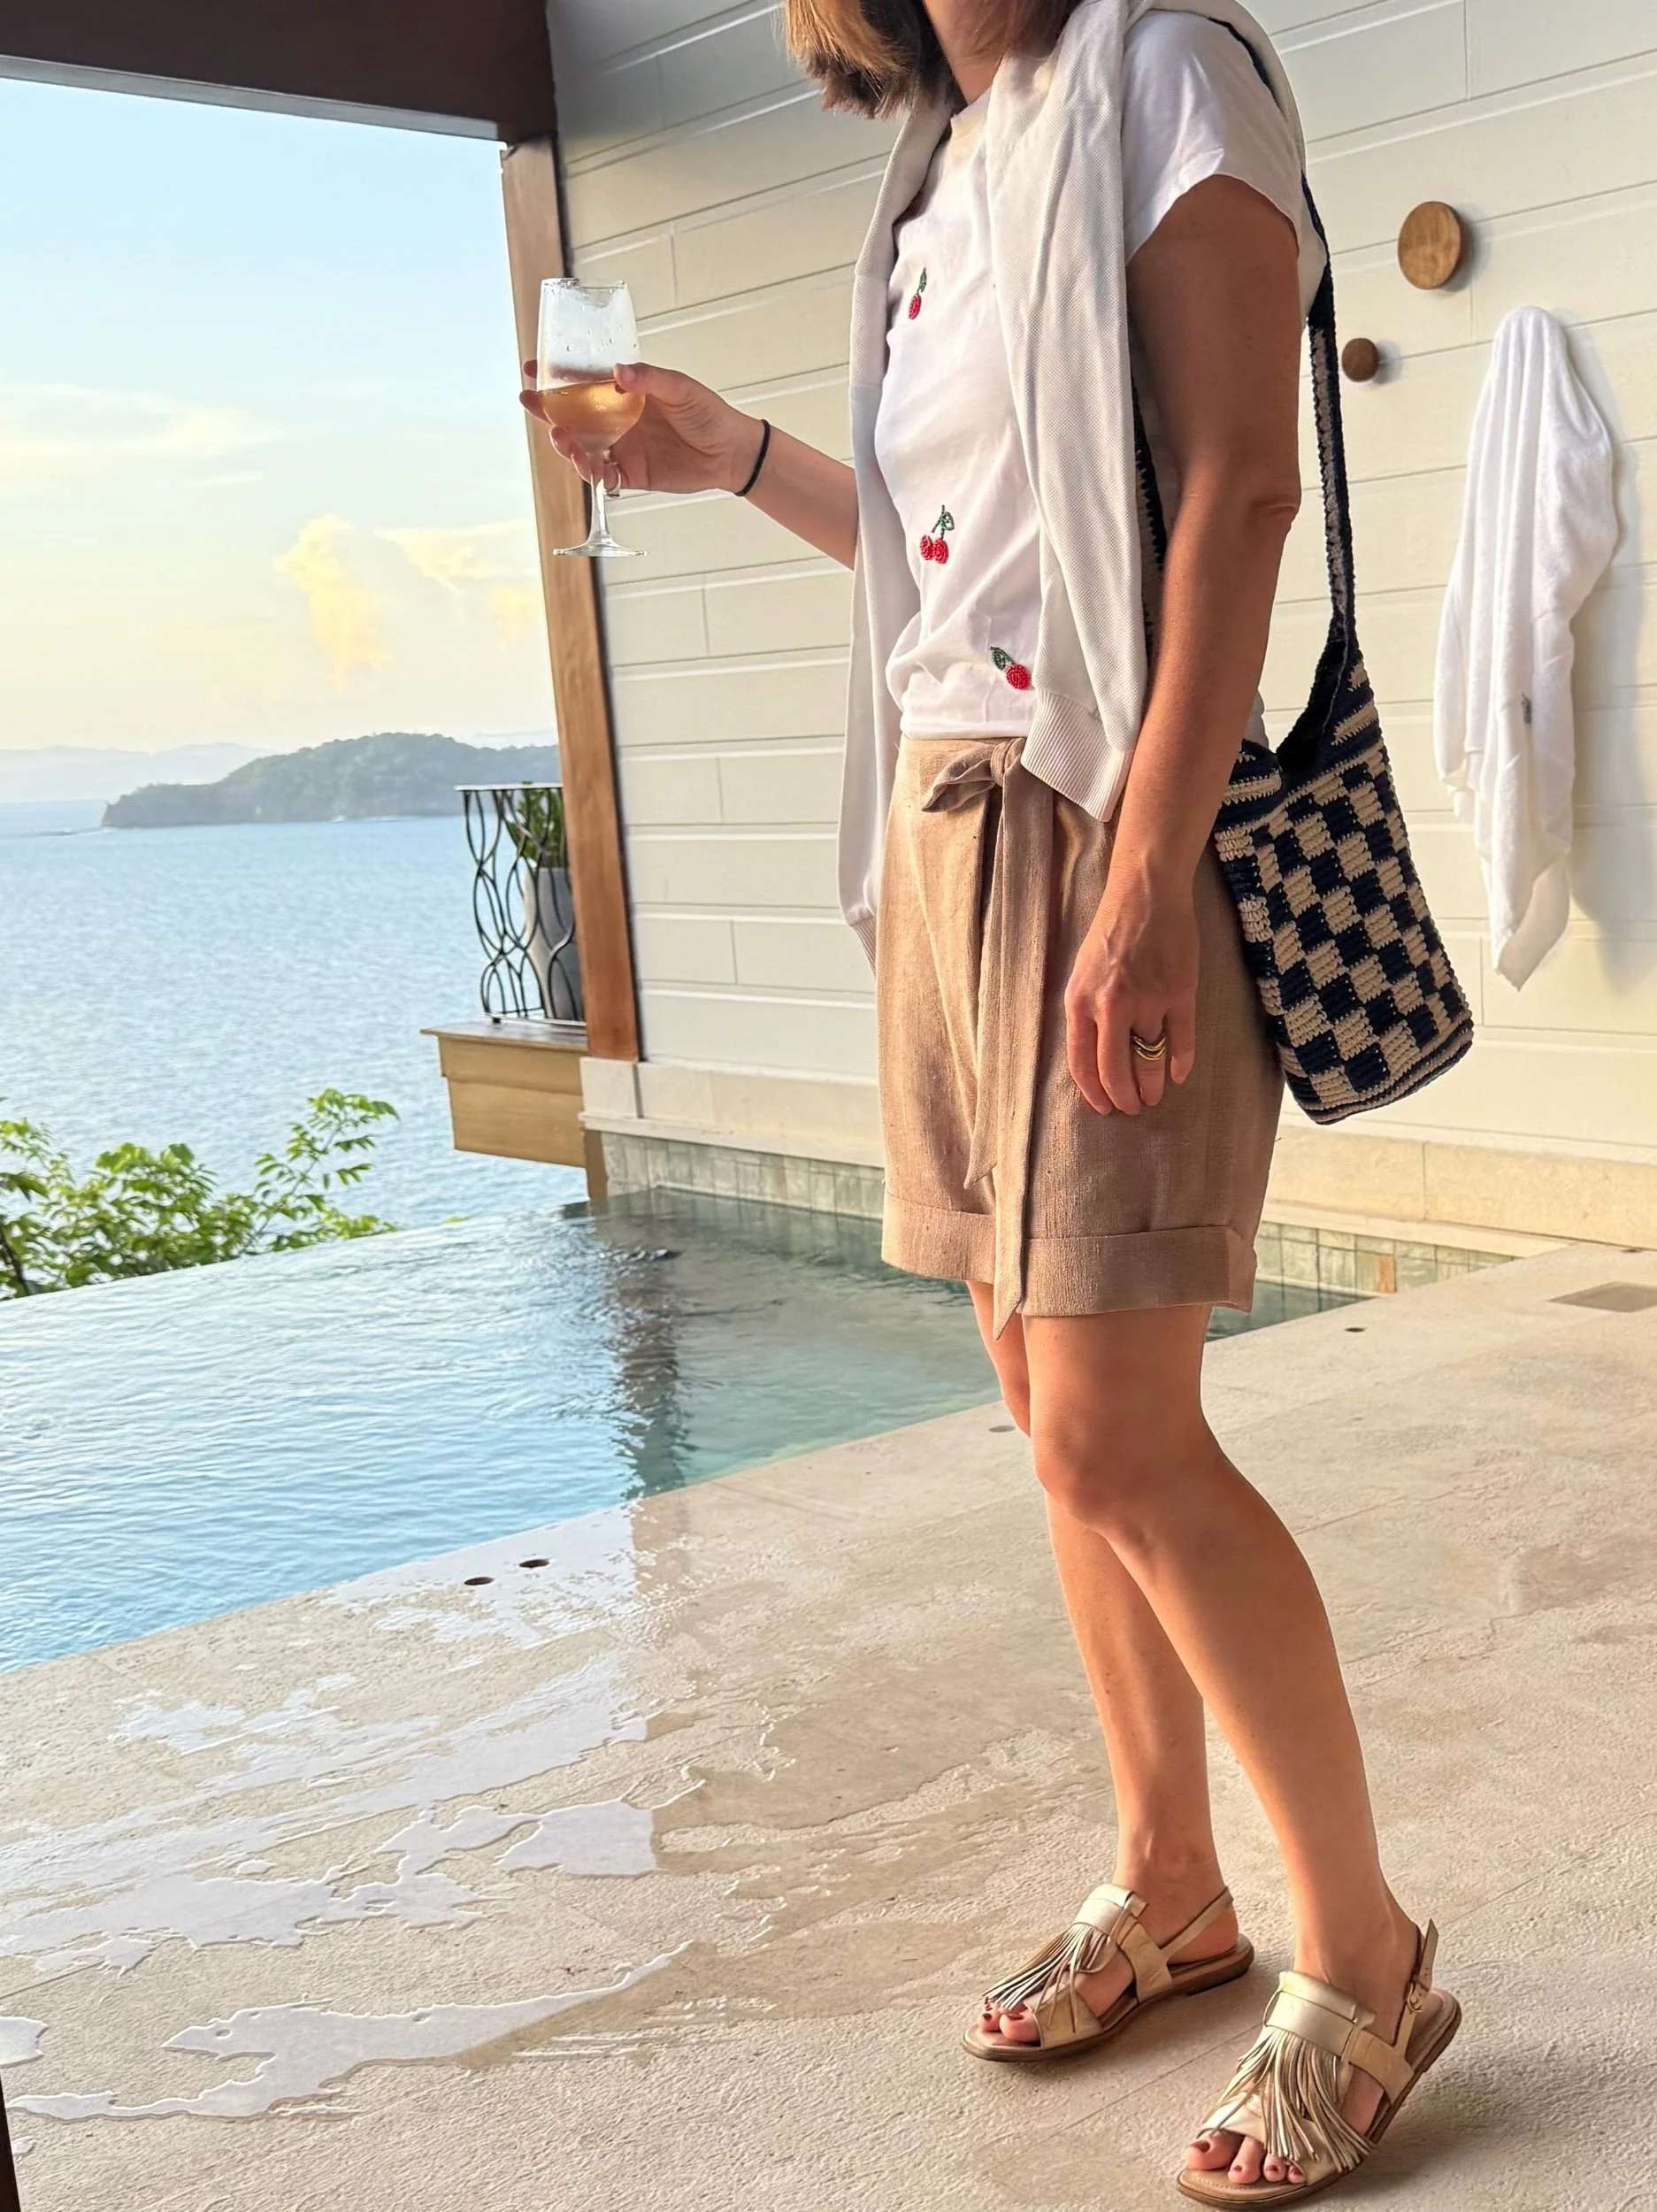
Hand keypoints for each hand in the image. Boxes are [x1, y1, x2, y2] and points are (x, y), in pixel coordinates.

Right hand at [519, 359, 762, 496]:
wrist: (730, 452)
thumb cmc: (708, 413)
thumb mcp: (680, 387)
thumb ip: (649, 379)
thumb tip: (618, 372)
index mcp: (624, 393)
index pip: (582, 382)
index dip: (555, 377)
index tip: (532, 369)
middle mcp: (616, 420)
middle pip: (572, 416)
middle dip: (547, 410)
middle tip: (531, 403)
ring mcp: (621, 447)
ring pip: (582, 447)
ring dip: (566, 444)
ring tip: (560, 438)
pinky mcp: (631, 474)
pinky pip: (603, 476)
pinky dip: (591, 473)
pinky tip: (587, 465)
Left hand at [1064, 871, 1198, 1114]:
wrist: (1146, 893)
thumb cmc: (1110, 931)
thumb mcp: (1081, 972)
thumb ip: (1085, 1012)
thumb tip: (1092, 1058)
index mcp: (1080, 1000)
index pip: (1082, 1063)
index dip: (1093, 1092)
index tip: (1103, 1108)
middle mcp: (1112, 1005)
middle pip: (1116, 1069)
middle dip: (1124, 1097)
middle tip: (1132, 1108)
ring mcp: (1149, 999)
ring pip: (1149, 1059)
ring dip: (1151, 1085)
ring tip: (1153, 1096)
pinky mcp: (1181, 992)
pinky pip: (1181, 1040)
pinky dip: (1180, 1062)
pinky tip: (1178, 1074)